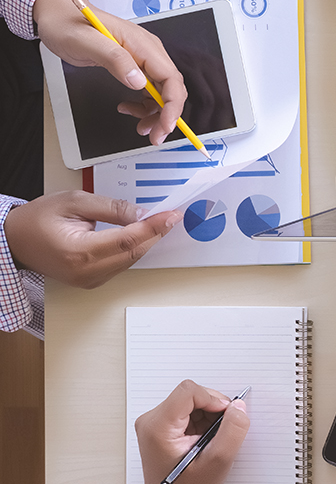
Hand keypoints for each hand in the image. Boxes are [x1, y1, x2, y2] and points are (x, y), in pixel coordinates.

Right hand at [4, 191, 182, 288]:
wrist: (15, 241)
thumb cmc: (37, 220)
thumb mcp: (74, 202)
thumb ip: (111, 208)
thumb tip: (141, 213)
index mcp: (79, 252)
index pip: (127, 240)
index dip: (153, 228)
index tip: (170, 216)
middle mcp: (86, 272)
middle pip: (133, 253)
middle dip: (155, 234)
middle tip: (172, 217)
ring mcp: (90, 280)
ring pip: (130, 261)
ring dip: (147, 242)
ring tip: (161, 223)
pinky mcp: (92, 281)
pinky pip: (121, 265)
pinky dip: (134, 249)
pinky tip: (142, 235)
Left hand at [33, 0, 186, 144]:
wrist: (56, 15)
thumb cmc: (68, 24)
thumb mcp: (86, 41)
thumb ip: (114, 60)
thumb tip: (139, 82)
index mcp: (142, 44)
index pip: (171, 79)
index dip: (173, 105)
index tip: (166, 125)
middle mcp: (148, 52)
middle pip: (171, 89)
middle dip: (166, 115)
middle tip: (154, 135)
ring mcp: (142, 60)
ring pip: (162, 94)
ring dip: (154, 114)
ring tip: (139, 126)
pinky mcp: (134, 66)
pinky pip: (148, 91)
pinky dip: (143, 106)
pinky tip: (127, 108)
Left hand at [133, 380, 249, 483]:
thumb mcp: (218, 462)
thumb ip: (232, 431)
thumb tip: (238, 407)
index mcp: (159, 427)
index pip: (189, 391)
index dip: (214, 399)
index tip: (227, 416)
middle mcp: (151, 421)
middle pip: (190, 394)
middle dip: (213, 408)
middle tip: (221, 432)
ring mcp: (154, 423)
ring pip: (191, 400)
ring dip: (209, 415)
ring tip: (212, 440)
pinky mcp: (160, 426)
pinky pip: (187, 410)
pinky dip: (202, 420)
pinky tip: (205, 440)